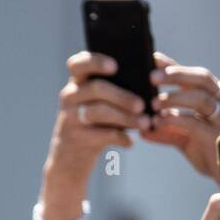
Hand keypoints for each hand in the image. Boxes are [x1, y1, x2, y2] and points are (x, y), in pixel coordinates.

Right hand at [45, 52, 144, 183]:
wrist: (70, 157)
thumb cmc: (95, 123)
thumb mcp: (97, 103)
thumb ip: (115, 87)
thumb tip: (149, 79)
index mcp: (78, 82)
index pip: (78, 64)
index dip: (96, 62)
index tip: (115, 66)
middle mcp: (70, 96)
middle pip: (96, 89)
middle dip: (122, 96)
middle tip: (142, 105)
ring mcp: (70, 117)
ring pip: (99, 112)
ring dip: (125, 118)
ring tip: (145, 123)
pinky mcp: (76, 138)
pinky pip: (101, 135)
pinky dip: (120, 138)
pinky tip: (130, 142)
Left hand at [143, 52, 219, 178]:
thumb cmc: (212, 155)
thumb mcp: (186, 140)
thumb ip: (167, 130)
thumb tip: (142, 128)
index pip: (196, 75)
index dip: (175, 66)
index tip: (153, 59)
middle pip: (202, 78)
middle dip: (176, 75)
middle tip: (151, 76)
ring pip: (200, 98)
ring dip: (174, 98)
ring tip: (153, 102)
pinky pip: (195, 123)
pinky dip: (176, 119)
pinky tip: (160, 120)